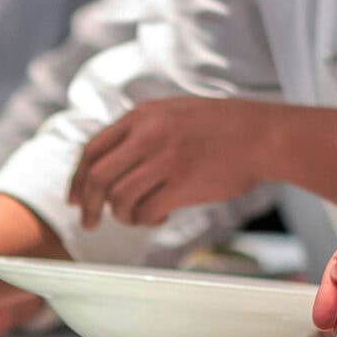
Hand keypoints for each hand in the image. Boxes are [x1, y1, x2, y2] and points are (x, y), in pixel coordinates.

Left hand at [70, 97, 285, 228]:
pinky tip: (159, 217)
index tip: (73, 198)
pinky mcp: (180, 184)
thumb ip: (141, 131)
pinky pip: (145, 211)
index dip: (77, 178)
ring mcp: (163, 160)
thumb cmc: (222, 127)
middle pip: (97, 178)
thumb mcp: (173, 113)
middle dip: (87, 206)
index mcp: (141, 116)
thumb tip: (109, 164)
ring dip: (122, 216)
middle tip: (88, 223)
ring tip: (137, 216)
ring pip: (119, 199)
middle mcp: (147, 135)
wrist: (263, 135)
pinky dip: (146, 220)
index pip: (92, 150)